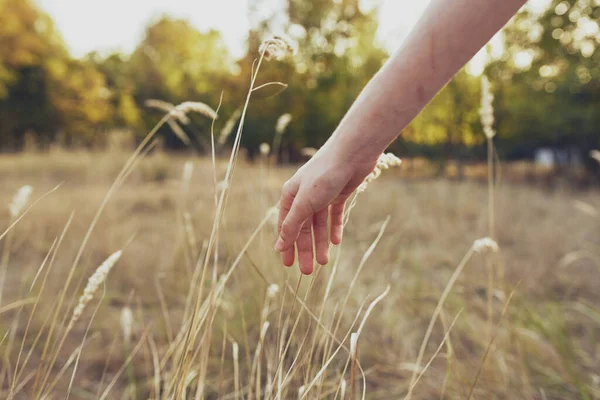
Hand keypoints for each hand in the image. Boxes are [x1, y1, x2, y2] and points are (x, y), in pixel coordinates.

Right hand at [274, 143, 376, 274]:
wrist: (353, 153)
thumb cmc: (325, 174)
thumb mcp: (305, 203)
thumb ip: (292, 225)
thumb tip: (278, 246)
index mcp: (291, 196)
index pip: (286, 226)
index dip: (287, 246)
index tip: (288, 265)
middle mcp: (305, 196)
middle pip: (303, 228)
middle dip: (305, 249)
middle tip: (308, 272)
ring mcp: (323, 195)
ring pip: (319, 225)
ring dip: (321, 243)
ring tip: (324, 262)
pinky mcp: (340, 193)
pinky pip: (334, 215)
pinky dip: (335, 228)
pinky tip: (336, 242)